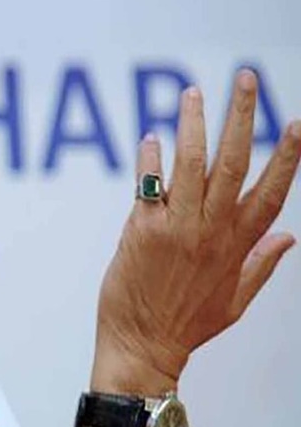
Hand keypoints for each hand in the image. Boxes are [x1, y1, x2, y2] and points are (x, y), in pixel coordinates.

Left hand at [93, 69, 300, 391]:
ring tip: (192, 92)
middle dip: (243, 117)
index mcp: (238, 245)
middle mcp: (211, 231)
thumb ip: (262, 263)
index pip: (270, 192)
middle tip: (246, 79)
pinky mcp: (142, 231)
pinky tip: (151, 137)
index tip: (298, 122)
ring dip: (193, 125)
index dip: (288, 156)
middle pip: (234, 164)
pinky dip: (150, 159)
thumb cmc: (186, 325)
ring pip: (191, 165)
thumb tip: (292, 236)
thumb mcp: (235, 299)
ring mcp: (177, 228)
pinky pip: (148, 185)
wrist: (142, 347)